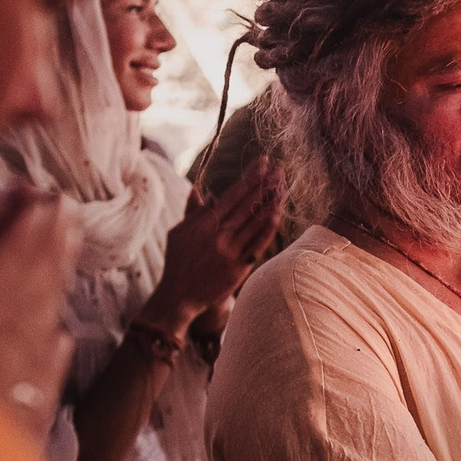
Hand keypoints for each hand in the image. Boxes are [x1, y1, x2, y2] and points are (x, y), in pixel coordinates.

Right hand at [145, 161, 283, 329]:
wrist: (179, 296)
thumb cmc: (177, 262)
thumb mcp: (179, 234)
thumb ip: (192, 212)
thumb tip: (199, 190)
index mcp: (202, 224)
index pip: (231, 195)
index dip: (249, 178)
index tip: (262, 163)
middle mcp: (217, 235)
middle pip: (246, 205)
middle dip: (264, 185)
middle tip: (279, 169)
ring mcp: (229, 251)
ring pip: (254, 222)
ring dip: (270, 203)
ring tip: (283, 187)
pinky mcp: (238, 267)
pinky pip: (257, 244)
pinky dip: (267, 229)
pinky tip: (277, 215)